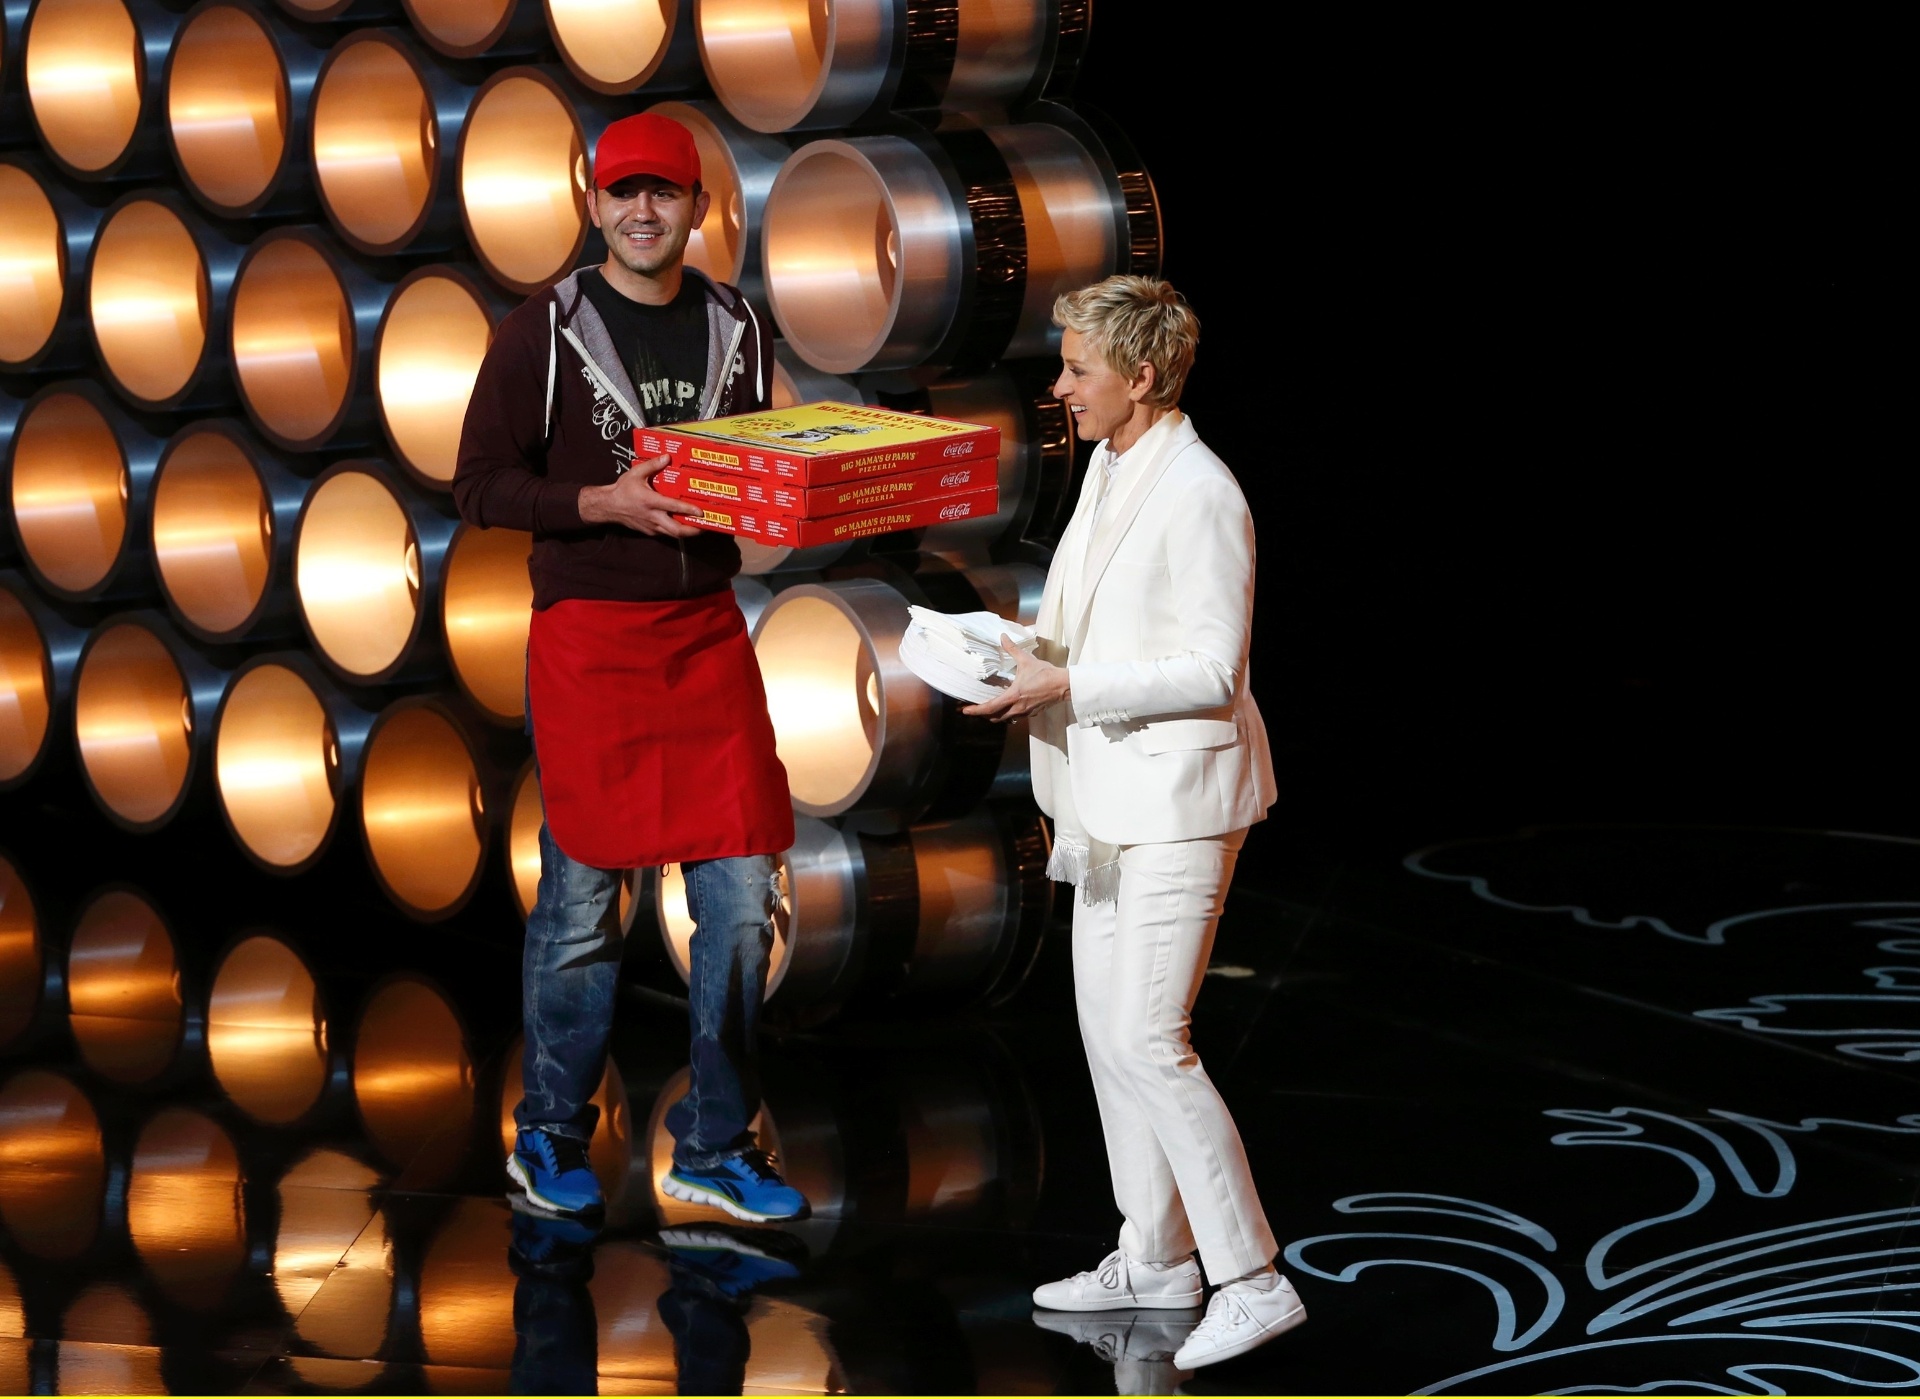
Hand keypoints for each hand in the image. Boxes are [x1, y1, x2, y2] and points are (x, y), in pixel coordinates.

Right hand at [577, 454, 703, 537]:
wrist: (609, 507)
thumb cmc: (622, 490)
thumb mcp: (635, 473)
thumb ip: (652, 465)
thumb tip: (667, 457)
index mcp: (650, 501)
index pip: (673, 507)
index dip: (688, 510)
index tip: (701, 511)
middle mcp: (652, 516)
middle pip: (676, 530)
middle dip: (693, 531)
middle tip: (706, 526)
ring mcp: (651, 526)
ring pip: (673, 535)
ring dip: (687, 532)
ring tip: (700, 527)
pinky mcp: (650, 531)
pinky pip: (666, 533)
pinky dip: (676, 530)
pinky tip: (683, 524)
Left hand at [962, 637, 1070, 721]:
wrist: (1063, 685)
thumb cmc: (1045, 674)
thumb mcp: (1026, 660)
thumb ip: (1012, 649)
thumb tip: (1003, 636)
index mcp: (1013, 696)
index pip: (989, 708)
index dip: (975, 710)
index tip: (965, 710)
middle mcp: (1017, 708)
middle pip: (994, 717)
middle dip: (982, 715)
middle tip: (973, 710)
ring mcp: (1025, 712)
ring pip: (1005, 719)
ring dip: (995, 716)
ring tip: (987, 709)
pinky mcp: (1032, 713)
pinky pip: (1015, 717)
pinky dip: (1007, 714)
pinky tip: (1007, 706)